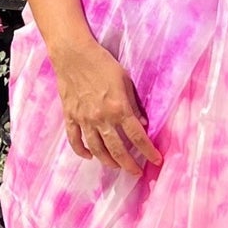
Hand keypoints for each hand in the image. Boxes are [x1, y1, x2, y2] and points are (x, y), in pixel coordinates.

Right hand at [51, 36, 160, 175]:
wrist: (73, 55)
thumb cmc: (102, 63)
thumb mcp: (125, 80)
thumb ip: (134, 103)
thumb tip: (142, 123)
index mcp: (119, 108)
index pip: (138, 136)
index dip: (149, 151)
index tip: (156, 161)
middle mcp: (102, 118)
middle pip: (118, 149)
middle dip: (129, 164)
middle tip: (136, 172)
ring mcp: (84, 119)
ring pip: (97, 149)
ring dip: (108, 161)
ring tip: (116, 166)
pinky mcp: (70, 117)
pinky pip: (75, 140)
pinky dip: (82, 151)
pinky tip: (89, 156)